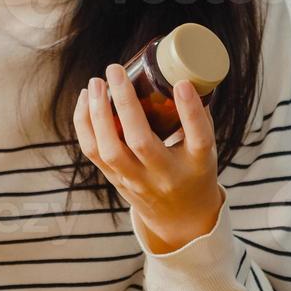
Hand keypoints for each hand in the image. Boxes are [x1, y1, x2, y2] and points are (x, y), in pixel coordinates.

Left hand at [74, 64, 225, 253]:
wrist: (180, 220)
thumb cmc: (194, 172)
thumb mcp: (206, 149)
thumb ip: (196, 115)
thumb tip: (182, 72)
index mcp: (197, 165)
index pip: (198, 138)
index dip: (190, 111)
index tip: (181, 84)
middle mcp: (164, 175)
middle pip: (141, 142)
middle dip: (124, 103)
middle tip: (115, 70)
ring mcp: (136, 181)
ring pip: (108, 150)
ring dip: (96, 114)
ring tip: (96, 83)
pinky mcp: (115, 180)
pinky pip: (93, 152)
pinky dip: (84, 124)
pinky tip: (85, 100)